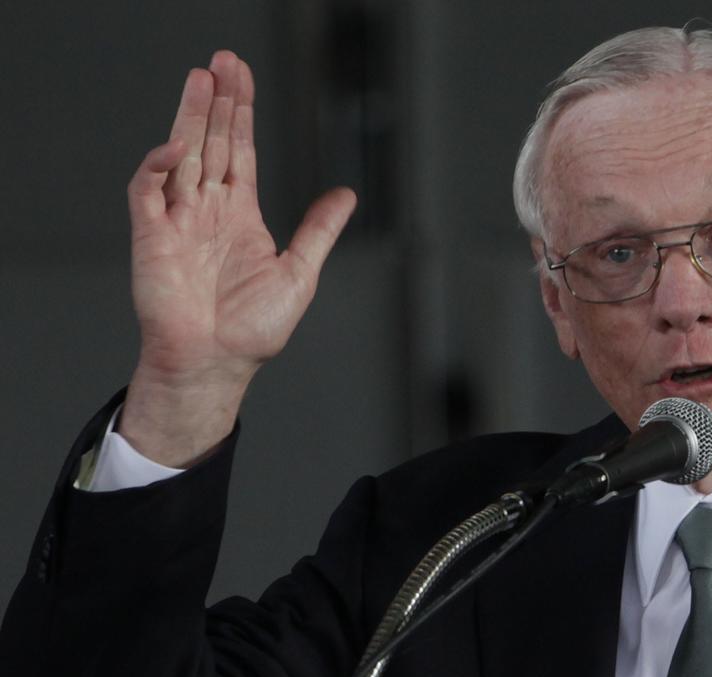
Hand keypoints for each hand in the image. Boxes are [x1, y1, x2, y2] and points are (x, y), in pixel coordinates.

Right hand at [121, 50, 355, 465]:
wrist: (216, 363)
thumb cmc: (253, 330)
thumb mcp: (298, 273)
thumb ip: (318, 230)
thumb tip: (347, 195)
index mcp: (241, 217)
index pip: (240, 153)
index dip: (242, 116)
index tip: (241, 78)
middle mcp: (209, 211)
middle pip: (211, 143)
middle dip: (217, 103)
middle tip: (223, 62)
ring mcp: (178, 221)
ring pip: (182, 155)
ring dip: (190, 117)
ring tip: (202, 79)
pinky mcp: (152, 236)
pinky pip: (148, 190)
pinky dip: (159, 165)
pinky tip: (180, 145)